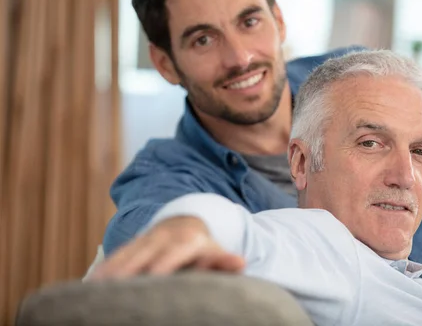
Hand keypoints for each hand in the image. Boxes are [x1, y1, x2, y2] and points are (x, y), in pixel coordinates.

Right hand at [89, 216, 244, 279]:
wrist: (187, 222)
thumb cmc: (204, 248)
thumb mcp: (215, 252)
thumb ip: (223, 260)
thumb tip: (240, 262)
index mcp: (187, 240)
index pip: (174, 252)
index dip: (164, 263)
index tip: (153, 276)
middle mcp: (164, 237)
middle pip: (144, 254)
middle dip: (130, 270)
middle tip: (115, 289)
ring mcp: (146, 239)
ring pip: (126, 254)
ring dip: (111, 271)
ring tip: (96, 289)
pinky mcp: (134, 243)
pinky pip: (116, 256)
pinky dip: (105, 269)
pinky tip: (90, 285)